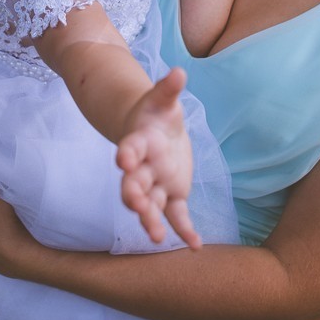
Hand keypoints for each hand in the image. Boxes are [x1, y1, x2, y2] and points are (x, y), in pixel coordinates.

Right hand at [117, 68, 200, 248]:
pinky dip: (185, 230)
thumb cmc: (157, 113)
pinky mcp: (171, 196)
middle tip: (134, 204)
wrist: (155, 131)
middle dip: (133, 193)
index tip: (123, 159)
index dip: (127, 153)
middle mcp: (143, 168)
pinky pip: (177, 215)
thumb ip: (168, 89)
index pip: (131, 148)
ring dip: (150, 219)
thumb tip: (179, 72)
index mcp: (139, 142)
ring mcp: (156, 184)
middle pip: (134, 183)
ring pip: (150, 204)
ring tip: (156, 235)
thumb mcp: (163, 99)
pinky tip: (195, 246)